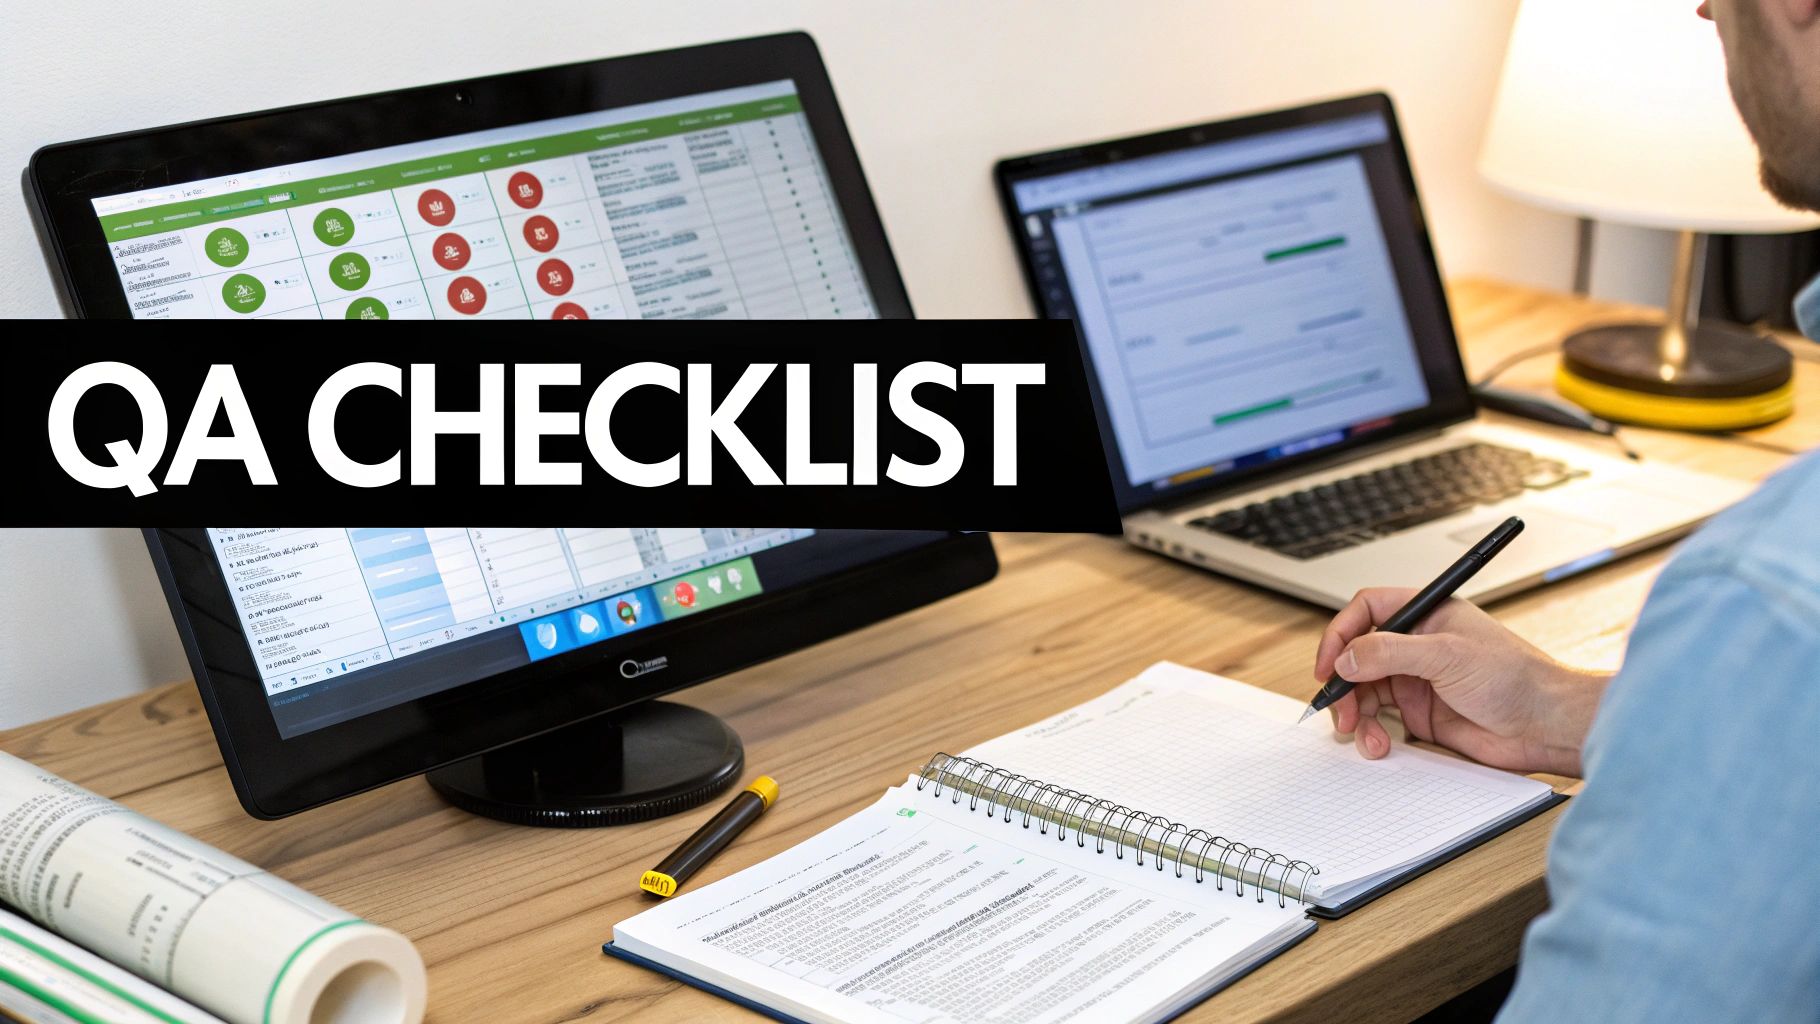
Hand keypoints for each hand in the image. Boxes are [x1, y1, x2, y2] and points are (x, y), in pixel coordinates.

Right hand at [1312, 588, 1607, 775]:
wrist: (1546, 726)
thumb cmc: (1517, 679)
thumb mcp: (1447, 655)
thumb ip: (1390, 652)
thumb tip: (1346, 656)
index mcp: (1427, 615)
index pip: (1367, 611)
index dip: (1342, 633)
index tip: (1329, 663)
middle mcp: (1418, 646)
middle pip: (1358, 656)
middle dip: (1344, 683)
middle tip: (1340, 709)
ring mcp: (1418, 681)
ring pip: (1364, 691)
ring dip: (1356, 714)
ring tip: (1362, 734)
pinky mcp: (1421, 715)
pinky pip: (1380, 721)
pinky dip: (1372, 734)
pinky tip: (1380, 745)